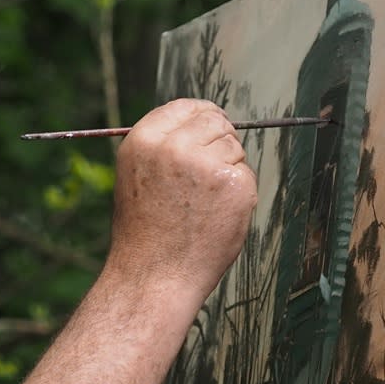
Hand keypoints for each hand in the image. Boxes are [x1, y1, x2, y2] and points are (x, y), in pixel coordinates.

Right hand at [105, 100, 257, 297]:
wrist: (154, 276)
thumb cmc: (146, 233)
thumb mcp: (138, 177)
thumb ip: (164, 147)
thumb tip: (203, 123)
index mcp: (143, 141)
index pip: (186, 107)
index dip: (202, 116)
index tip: (212, 125)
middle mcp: (173, 146)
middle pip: (216, 122)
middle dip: (219, 141)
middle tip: (207, 178)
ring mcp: (206, 164)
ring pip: (234, 148)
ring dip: (227, 170)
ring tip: (203, 205)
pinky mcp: (234, 184)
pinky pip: (245, 176)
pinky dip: (238, 195)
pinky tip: (216, 217)